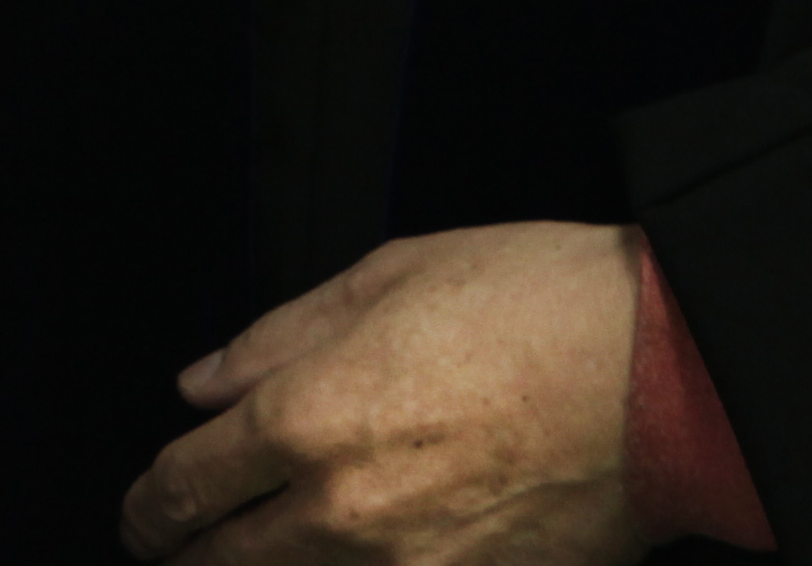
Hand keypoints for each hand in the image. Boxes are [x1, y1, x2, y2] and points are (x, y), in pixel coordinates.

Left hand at [120, 223, 647, 565]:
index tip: (144, 512)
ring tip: (251, 560)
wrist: (667, 375)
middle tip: (176, 549)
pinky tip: (347, 563)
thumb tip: (202, 385)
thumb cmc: (539, 305)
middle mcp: (343, 512)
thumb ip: (275, 339)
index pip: (183, 488)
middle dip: (185, 559)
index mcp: (309, 417)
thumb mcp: (387, 275)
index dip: (148, 508)